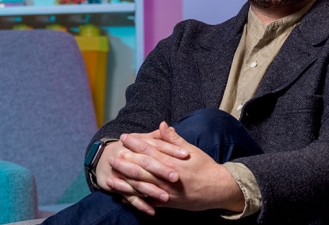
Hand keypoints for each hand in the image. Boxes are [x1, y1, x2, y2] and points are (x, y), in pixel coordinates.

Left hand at [108, 122, 244, 212]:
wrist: (218, 189)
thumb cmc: (205, 167)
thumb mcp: (192, 150)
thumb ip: (174, 140)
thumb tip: (162, 125)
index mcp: (173, 162)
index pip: (150, 151)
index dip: (136, 144)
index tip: (124, 138)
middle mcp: (168, 178)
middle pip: (142, 169)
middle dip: (126, 163)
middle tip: (111, 157)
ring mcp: (166, 192)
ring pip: (142, 187)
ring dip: (125, 183)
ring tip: (110, 178)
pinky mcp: (168, 203)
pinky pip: (148, 202)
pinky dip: (135, 200)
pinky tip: (122, 197)